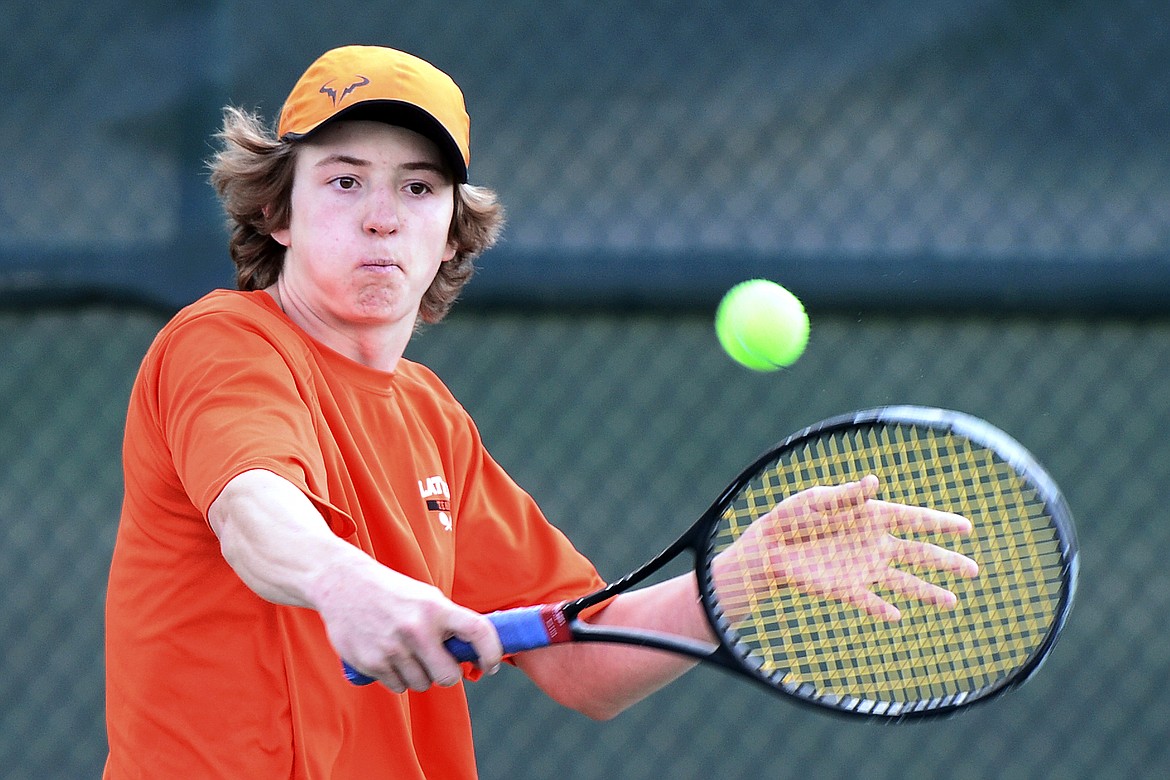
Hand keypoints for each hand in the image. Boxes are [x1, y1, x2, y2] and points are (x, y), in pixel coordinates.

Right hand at [310, 559, 502, 693]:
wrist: (342, 584)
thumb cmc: (392, 592)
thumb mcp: (425, 597)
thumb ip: (448, 622)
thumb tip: (473, 652)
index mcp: (435, 608)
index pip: (478, 631)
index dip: (492, 652)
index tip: (491, 664)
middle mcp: (416, 629)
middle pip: (448, 677)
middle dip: (446, 674)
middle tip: (439, 663)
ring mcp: (392, 648)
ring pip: (421, 684)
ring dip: (419, 675)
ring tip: (407, 652)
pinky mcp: (371, 663)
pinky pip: (397, 686)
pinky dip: (397, 678)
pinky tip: (388, 656)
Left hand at [713, 474, 978, 620]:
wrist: (769, 547)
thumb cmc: (792, 517)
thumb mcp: (816, 501)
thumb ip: (846, 497)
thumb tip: (873, 482)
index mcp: (870, 517)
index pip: (913, 519)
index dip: (940, 523)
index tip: (968, 527)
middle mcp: (873, 544)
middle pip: (918, 553)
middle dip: (946, 562)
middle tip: (975, 570)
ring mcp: (863, 569)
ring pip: (903, 583)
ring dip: (927, 592)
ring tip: (952, 602)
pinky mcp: (846, 589)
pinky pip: (870, 602)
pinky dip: (882, 609)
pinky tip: (897, 616)